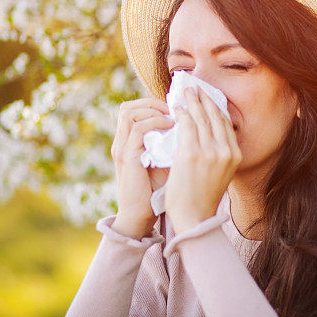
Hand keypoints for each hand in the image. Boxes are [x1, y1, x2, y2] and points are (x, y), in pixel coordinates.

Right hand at [110, 97, 174, 238]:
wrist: (141, 215)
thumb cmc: (157, 189)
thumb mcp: (166, 160)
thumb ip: (173, 142)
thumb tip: (196, 125)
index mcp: (128, 141)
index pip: (133, 110)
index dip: (153, 104)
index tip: (177, 107)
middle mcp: (121, 141)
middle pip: (127, 107)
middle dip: (153, 102)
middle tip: (175, 106)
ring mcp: (122, 148)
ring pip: (129, 111)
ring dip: (153, 109)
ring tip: (174, 114)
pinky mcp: (127, 156)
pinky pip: (138, 128)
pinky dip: (156, 122)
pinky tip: (172, 125)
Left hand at [164, 86, 241, 233]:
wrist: (194, 218)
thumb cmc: (202, 197)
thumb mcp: (220, 173)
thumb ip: (217, 154)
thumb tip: (206, 134)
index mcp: (235, 155)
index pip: (226, 124)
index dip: (216, 107)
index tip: (208, 96)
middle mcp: (226, 151)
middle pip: (215, 116)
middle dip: (205, 98)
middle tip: (196, 87)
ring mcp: (210, 151)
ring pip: (201, 117)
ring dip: (193, 101)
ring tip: (186, 91)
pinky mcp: (191, 153)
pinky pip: (187, 125)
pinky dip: (182, 113)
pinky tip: (178, 107)